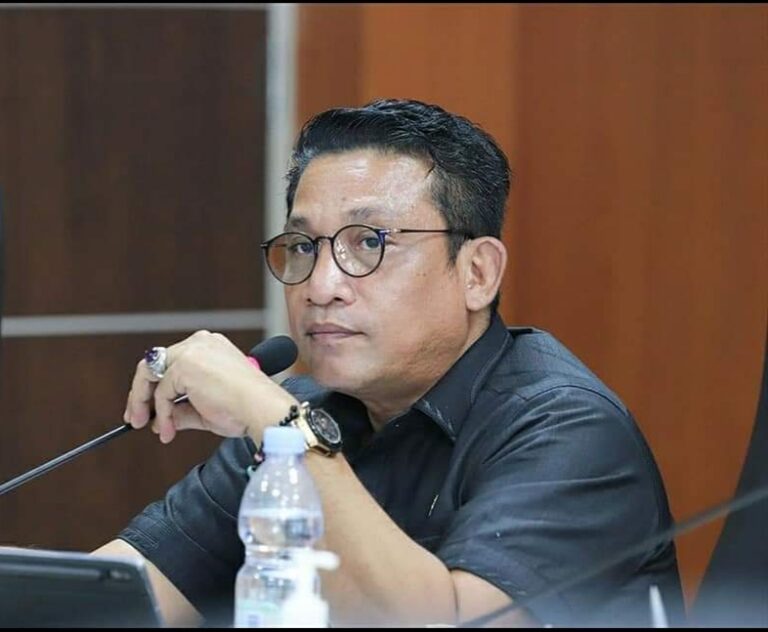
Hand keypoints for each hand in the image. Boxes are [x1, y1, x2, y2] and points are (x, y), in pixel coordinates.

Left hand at [123, 330, 297, 443]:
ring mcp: (191, 352)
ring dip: (144, 404)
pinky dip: (161, 414)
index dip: (155, 387)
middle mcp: (200, 343)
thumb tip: (160, 421)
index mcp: (210, 347)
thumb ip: (181, 411)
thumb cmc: (246, 409)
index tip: (148, 410)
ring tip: (148, 427)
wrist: (261, 410)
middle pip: (154, 364)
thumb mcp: (206, 410)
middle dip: (141, 395)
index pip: (171, 362)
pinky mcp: (184, 365)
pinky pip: (161, 393)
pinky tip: (169, 430)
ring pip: (149, 374)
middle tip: (136, 419)